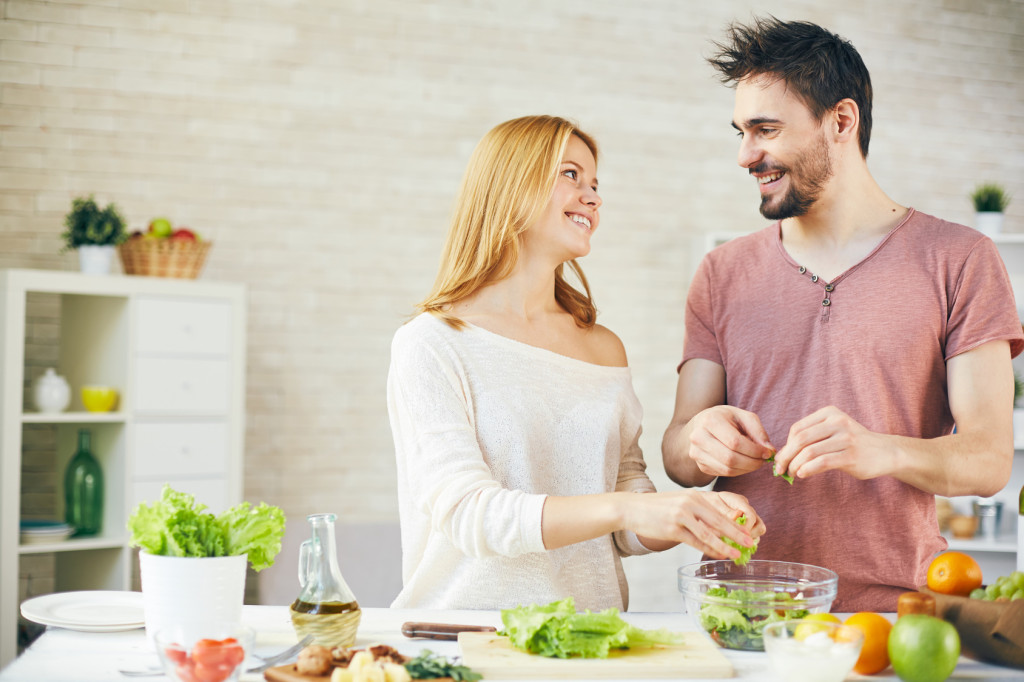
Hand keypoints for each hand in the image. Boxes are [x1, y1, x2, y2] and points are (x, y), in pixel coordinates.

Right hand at [626, 490, 764, 559]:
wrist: (631, 508)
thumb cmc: (657, 508)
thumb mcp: (680, 504)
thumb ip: (698, 513)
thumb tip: (719, 529)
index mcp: (694, 496)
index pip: (720, 510)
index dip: (736, 523)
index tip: (748, 532)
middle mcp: (690, 503)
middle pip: (719, 521)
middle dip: (737, 534)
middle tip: (750, 543)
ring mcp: (681, 515)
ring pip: (709, 533)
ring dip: (724, 545)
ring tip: (736, 554)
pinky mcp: (672, 528)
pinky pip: (695, 541)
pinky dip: (708, 549)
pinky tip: (717, 555)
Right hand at [686, 405, 774, 477]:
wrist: (703, 425)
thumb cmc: (726, 419)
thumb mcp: (744, 417)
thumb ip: (758, 432)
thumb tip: (769, 451)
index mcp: (710, 420)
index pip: (734, 442)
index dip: (754, 450)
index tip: (767, 453)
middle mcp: (698, 437)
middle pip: (730, 458)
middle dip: (752, 462)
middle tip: (763, 460)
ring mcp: (697, 453)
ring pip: (727, 469)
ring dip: (747, 469)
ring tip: (756, 461)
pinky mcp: (701, 465)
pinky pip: (724, 473)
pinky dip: (739, 471)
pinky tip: (744, 463)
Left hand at [772, 405, 887, 480]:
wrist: (886, 452)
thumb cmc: (853, 444)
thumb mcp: (834, 432)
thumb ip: (812, 438)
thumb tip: (783, 456)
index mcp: (829, 413)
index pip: (797, 429)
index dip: (786, 445)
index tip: (782, 459)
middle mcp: (837, 422)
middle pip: (800, 439)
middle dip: (786, 456)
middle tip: (779, 469)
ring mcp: (846, 438)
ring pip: (809, 451)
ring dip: (795, 465)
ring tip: (791, 474)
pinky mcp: (851, 455)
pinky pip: (822, 462)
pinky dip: (807, 469)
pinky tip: (802, 475)